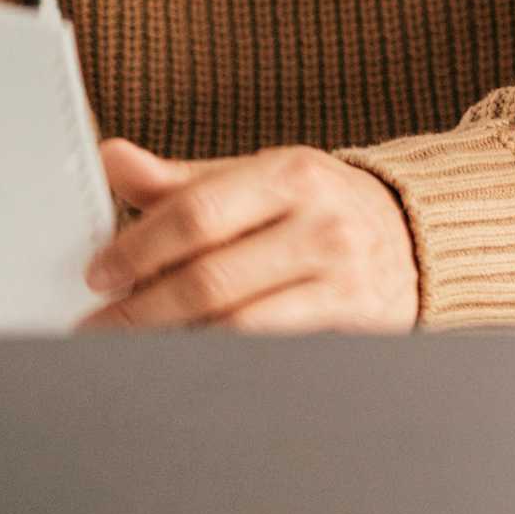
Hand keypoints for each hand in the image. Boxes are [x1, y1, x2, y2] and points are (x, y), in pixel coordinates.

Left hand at [79, 140, 422, 333]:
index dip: (137, 249)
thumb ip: (182, 180)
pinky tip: (191, 355)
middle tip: (99, 326)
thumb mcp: (258, 178)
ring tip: (134, 345)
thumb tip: (111, 158)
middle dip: (142, 308)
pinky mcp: (352, 319)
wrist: (416, 235)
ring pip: (238, 322)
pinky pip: (271, 347)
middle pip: (211, 277)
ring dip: (174, 338)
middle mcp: (322, 222)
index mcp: (291, 173)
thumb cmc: (319, 206)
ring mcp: (342, 275)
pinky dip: (222, 354)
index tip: (99, 275)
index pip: (197, 213)